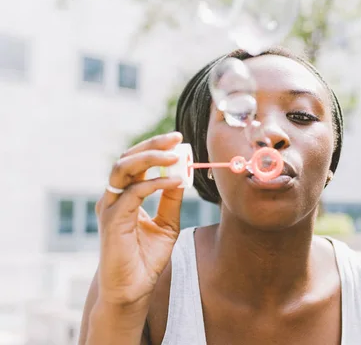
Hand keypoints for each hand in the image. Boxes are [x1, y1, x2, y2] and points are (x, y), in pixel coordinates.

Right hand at [95, 132, 184, 305]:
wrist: (133, 288)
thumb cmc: (146, 258)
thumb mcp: (167, 223)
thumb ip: (171, 200)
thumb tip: (183, 176)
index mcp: (125, 196)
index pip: (136, 162)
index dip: (156, 148)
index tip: (179, 141)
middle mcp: (114, 198)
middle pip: (128, 158)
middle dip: (153, 144)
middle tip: (177, 138)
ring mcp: (111, 207)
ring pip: (123, 168)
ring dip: (151, 157)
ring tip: (175, 155)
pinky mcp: (113, 220)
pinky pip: (134, 193)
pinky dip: (156, 183)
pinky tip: (175, 181)